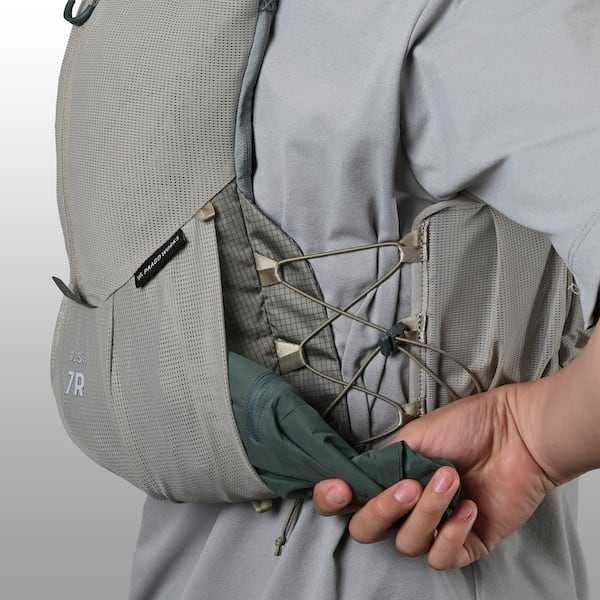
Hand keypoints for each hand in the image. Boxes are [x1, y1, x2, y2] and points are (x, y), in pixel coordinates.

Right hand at [313, 382, 557, 568]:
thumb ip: (381, 460)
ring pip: (408, 543)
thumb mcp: (414, 436)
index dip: (332, 501)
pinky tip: (468, 506)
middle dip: (382, 510)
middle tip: (407, 486)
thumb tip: (356, 478)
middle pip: (368, 531)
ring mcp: (435, 527)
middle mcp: (407, 506)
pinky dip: (453, 534)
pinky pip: (443, 557)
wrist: (516, 433)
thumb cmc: (468, 426)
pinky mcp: (466, 544)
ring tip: (450, 479)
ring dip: (428, 511)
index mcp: (389, 478)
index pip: (348, 502)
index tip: (341, 489)